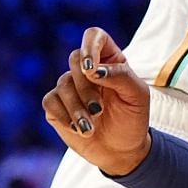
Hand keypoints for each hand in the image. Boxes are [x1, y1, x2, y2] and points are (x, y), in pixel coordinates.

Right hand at [43, 27, 153, 175]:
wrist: (122, 150)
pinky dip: (64, 116)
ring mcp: (70, 87)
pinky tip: (79, 129)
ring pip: (62, 84)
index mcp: (109, 59)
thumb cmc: (133, 118)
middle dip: (86, 88)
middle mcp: (87, 69)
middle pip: (75, 59)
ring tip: (90, 127)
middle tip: (99, 109)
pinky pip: (50, 102)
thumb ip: (119, 76)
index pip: (94, 36)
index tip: (90, 69)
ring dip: (77, 109)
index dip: (89, 46)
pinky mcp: (57, 106)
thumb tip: (91, 69)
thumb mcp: (137, 96)